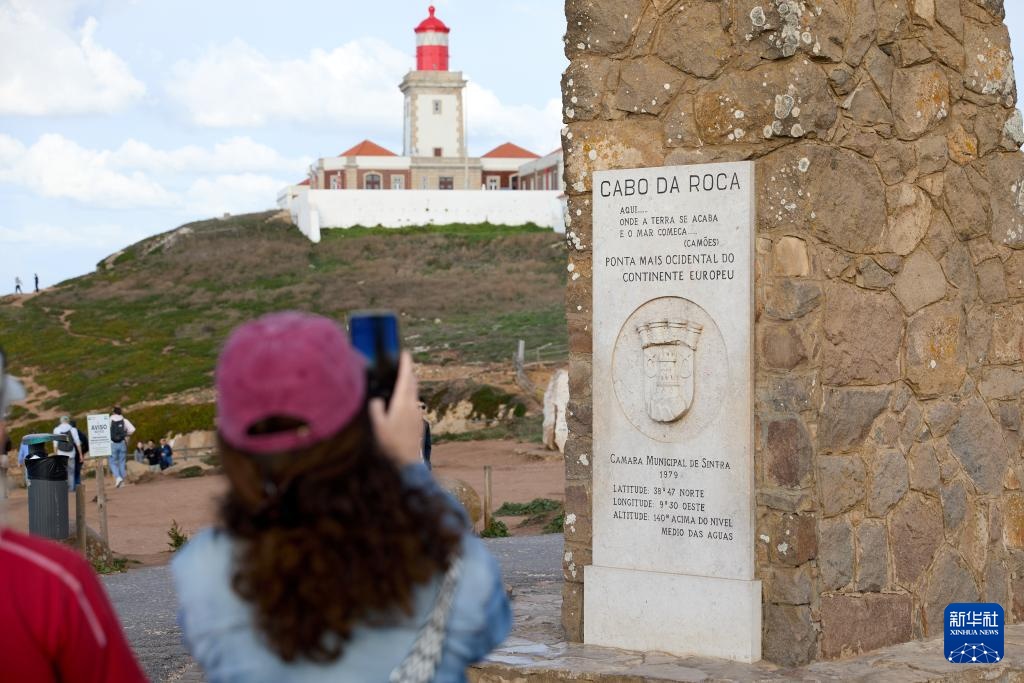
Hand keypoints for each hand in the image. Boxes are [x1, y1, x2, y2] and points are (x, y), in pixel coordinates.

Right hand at [368, 352, 423, 466]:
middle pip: (413, 383)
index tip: (405, 352)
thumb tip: (377, 399)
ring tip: (401, 379)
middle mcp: (413, 405)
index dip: (406, 364)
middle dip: (408, 371)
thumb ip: (376, 409)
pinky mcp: (419, 421)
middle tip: (402, 363)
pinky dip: (409, 395)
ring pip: (415, 392)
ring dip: (409, 383)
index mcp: (403, 402)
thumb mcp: (378, 426)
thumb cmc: (391, 444)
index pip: (406, 377)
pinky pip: (414, 402)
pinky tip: (402, 401)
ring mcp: (418, 413)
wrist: (408, 461)